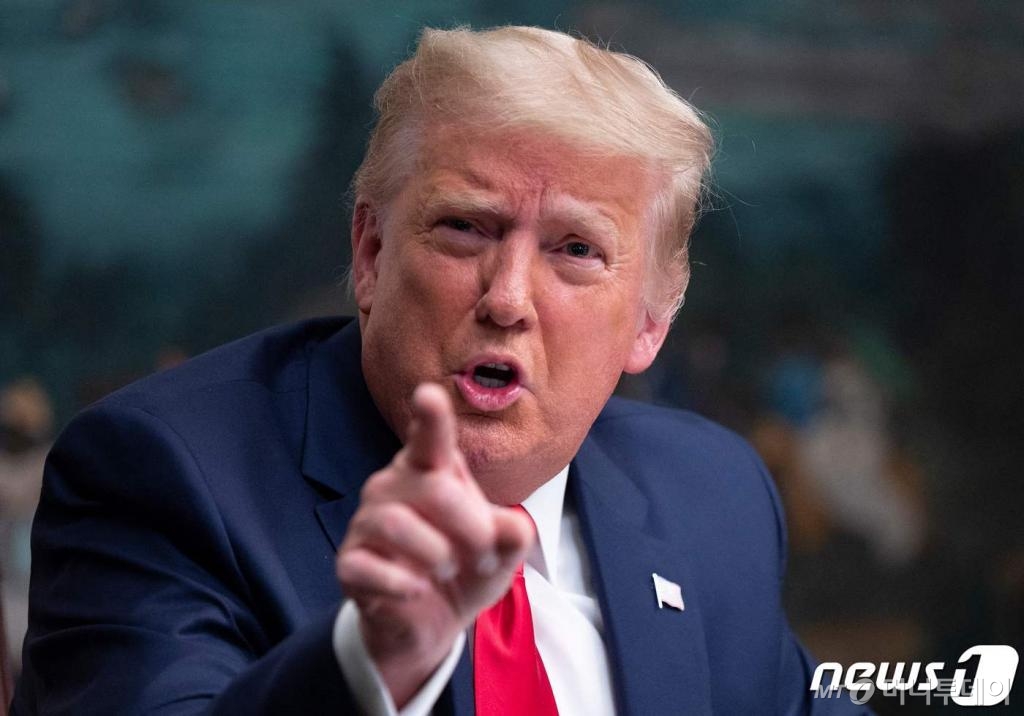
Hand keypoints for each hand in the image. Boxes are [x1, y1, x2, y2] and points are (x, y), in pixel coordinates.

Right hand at [336, 383, 533, 706]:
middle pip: (434, 490)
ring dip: (437, 555)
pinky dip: (402, 585)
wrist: (429, 623)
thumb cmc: (464, 569)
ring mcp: (366, 523)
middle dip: (471, 527)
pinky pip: (368, 568)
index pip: (430, 438)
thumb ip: (511, 534)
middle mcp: (393, 487)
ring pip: (396, 524)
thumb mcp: (499, 553)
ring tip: (448, 570)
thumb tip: (515, 527)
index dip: (429, 417)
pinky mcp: (349, 563)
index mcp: (430, 471)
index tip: (428, 394)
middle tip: (485, 555)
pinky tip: (417, 591)